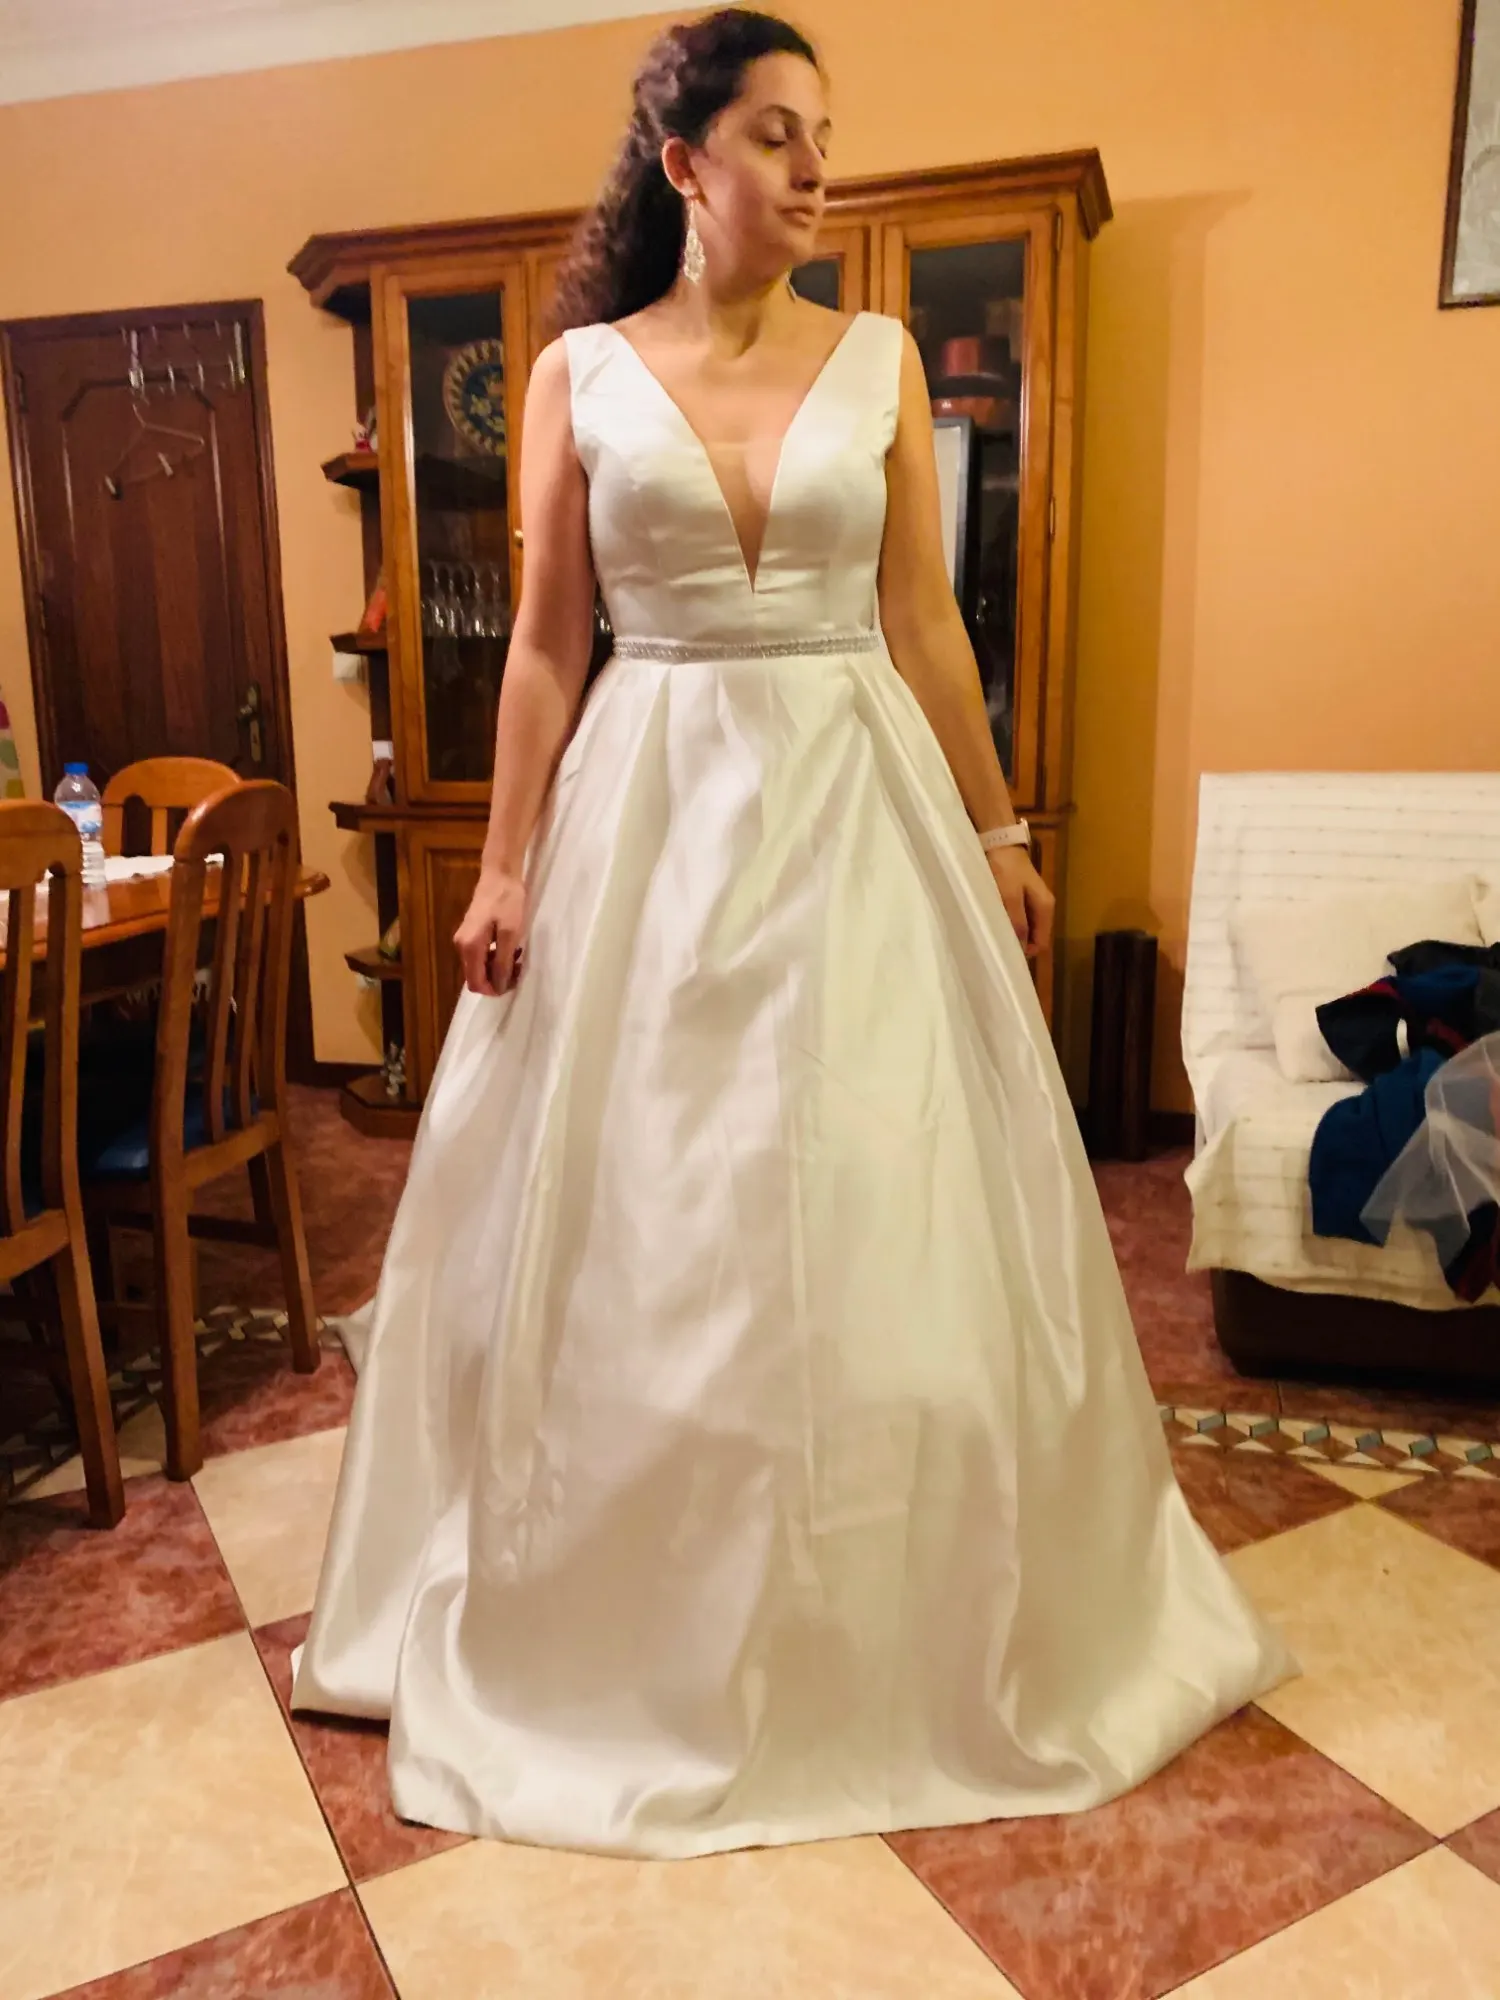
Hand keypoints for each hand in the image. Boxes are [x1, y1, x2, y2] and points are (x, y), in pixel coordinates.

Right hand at [454, 868, 528, 995]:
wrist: (500, 874)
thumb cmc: (507, 902)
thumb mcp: (510, 934)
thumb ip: (503, 962)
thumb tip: (499, 986)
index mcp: (469, 947)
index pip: (476, 983)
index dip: (493, 989)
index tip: (513, 983)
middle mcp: (461, 946)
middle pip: (476, 976)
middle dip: (497, 979)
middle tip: (519, 969)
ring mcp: (464, 939)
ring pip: (479, 966)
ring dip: (498, 968)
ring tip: (517, 957)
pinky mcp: (470, 933)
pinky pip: (481, 955)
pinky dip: (495, 957)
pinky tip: (510, 948)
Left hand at [987, 847, 1053, 958]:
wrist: (999, 841)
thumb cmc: (1005, 868)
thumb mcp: (1009, 895)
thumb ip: (1017, 921)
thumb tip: (1022, 947)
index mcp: (1045, 907)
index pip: (1042, 942)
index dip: (1027, 951)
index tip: (1007, 955)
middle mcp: (1042, 906)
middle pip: (1035, 936)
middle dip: (1019, 943)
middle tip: (997, 946)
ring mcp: (1032, 901)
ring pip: (1025, 927)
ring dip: (1012, 932)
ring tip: (993, 935)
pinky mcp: (1021, 896)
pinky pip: (1017, 917)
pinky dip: (1008, 922)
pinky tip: (994, 922)